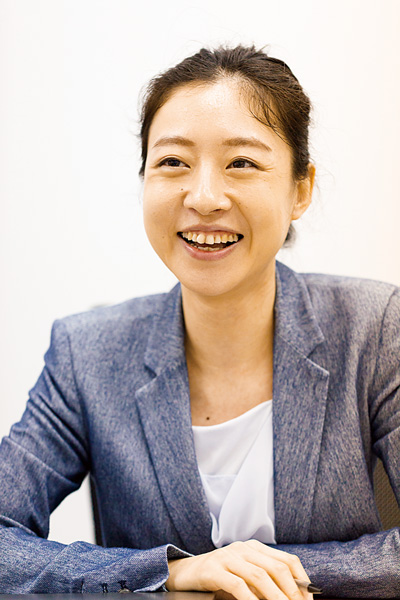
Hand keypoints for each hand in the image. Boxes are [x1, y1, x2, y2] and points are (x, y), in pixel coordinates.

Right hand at [166, 540, 312, 599]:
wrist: (184, 573)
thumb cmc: (219, 577)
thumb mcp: (244, 576)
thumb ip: (264, 581)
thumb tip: (292, 597)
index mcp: (254, 547)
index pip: (287, 560)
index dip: (302, 580)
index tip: (309, 599)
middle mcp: (243, 548)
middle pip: (276, 568)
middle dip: (292, 592)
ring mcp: (227, 557)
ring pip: (259, 576)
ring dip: (275, 597)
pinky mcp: (213, 570)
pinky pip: (237, 585)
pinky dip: (250, 599)